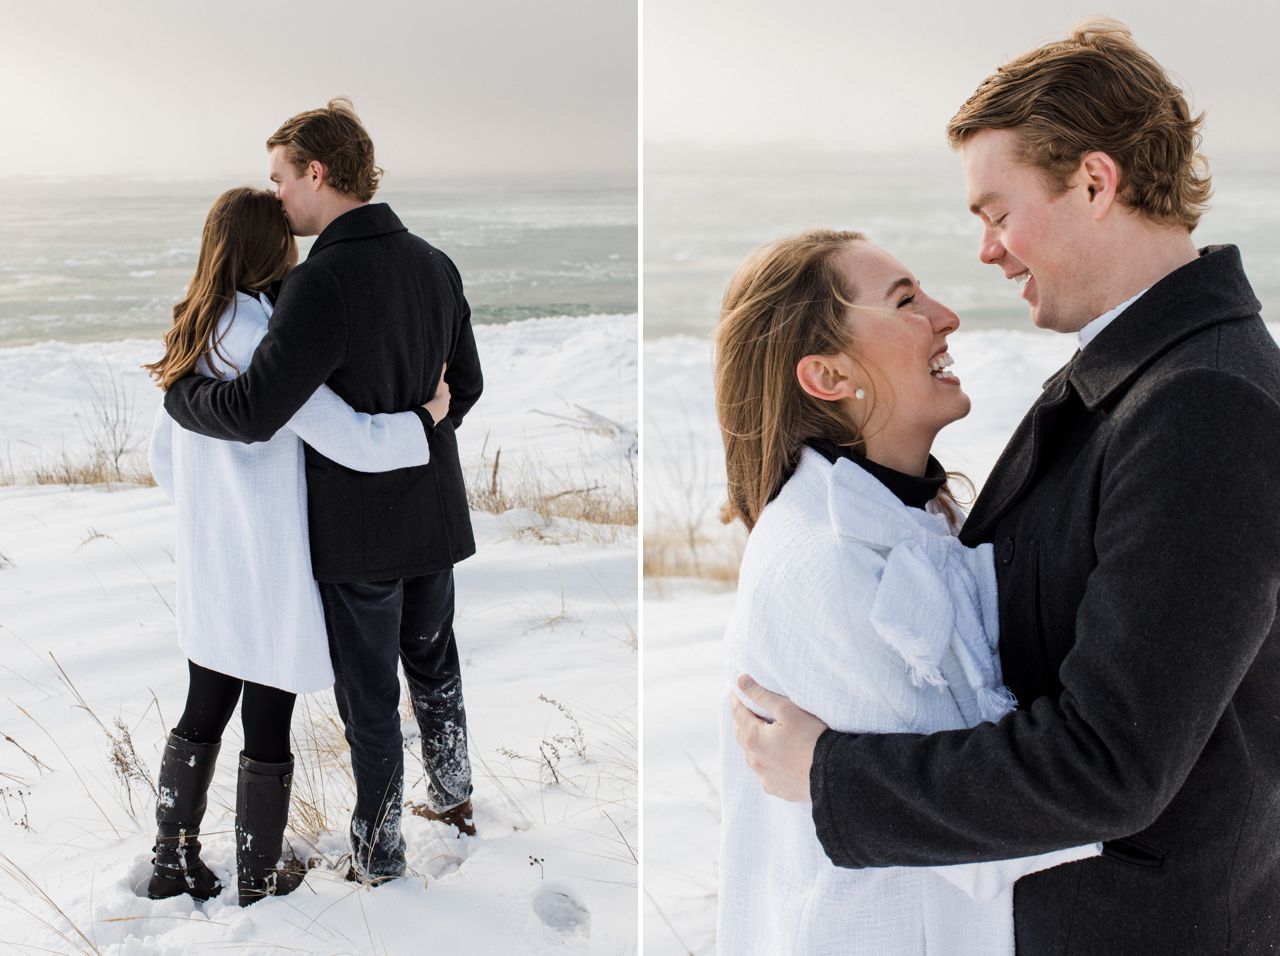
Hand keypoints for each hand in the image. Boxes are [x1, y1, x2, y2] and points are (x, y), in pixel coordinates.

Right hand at [423, 364, 449, 424]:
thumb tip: (445, 362)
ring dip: (437, 403)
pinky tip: (430, 410)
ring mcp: (444, 408)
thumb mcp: (439, 382)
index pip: (444, 388)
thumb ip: (441, 372)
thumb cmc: (438, 394)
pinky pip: (438, 411)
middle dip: (440, 395)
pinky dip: (435, 410)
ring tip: (431, 403)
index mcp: (446, 393)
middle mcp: (447, 401)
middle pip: (444, 397)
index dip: (440, 387)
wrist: (437, 408)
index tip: (437, 387)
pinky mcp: (440, 414)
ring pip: (441, 404)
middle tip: (434, 395)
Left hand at [731, 674, 828, 802]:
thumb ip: (762, 695)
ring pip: (752, 756)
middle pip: (742, 735)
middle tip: (746, 708)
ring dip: (752, 742)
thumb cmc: (812, 737)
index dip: (737, 699)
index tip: (737, 689)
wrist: (834, 774)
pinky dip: (765, 761)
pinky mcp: (778, 789)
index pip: (738, 713)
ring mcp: (765, 777)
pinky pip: (765, 773)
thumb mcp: (787, 710)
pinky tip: (773, 757)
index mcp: (753, 738)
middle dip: (742, 720)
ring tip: (759, 731)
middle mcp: (754, 760)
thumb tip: (741, 681)